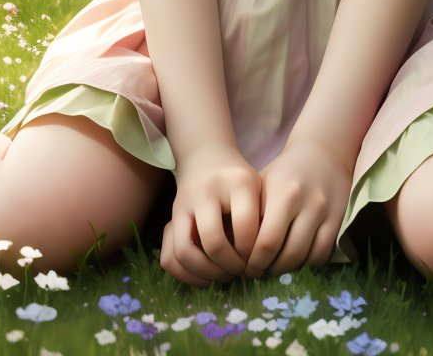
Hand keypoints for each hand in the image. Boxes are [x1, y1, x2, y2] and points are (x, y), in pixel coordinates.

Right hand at [162, 144, 261, 287]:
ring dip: (206, 274)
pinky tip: (205, 276)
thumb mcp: (257, 187)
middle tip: (241, 271)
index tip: (257, 257)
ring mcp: (183, 204)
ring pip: (185, 252)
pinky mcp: (169, 218)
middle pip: (214, 242)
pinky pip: (169, 257)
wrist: (206, 155)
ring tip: (224, 275)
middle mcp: (206, 191)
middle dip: (230, 266)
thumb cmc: (238, 179)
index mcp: (237, 182)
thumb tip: (263, 260)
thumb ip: (263, 218)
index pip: (245, 226)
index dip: (252, 250)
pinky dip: (186, 274)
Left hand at [245, 138, 351, 277]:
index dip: (254, 262)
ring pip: (306, 257)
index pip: (267, 242)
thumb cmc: (285, 171)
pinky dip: (308, 264)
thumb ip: (252, 214)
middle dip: (269, 269)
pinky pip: (322, 254)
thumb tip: (238, 252)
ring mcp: (325, 212)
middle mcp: (307, 202)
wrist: (322, 153)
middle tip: (258, 272)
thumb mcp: (263, 184)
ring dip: (288, 270)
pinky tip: (296, 260)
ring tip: (275, 267)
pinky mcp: (338, 219)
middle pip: (287, 254)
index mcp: (283, 192)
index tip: (246, 267)